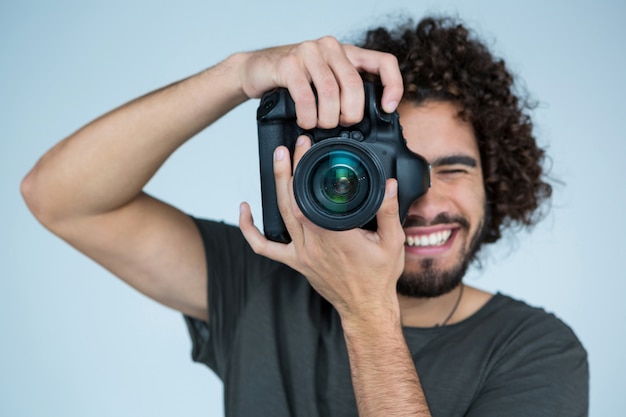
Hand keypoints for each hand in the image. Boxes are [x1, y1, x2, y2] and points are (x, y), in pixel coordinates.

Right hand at [237, 36, 402, 129]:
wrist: (256, 69)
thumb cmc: (293, 80)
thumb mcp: (324, 82)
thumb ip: (344, 91)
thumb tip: (364, 120)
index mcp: (346, 52)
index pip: (383, 62)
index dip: (393, 86)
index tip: (387, 108)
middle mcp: (330, 47)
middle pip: (354, 85)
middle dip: (351, 113)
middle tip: (341, 124)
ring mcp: (308, 53)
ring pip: (330, 92)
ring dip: (327, 118)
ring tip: (320, 125)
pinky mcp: (288, 64)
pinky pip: (306, 96)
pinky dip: (308, 116)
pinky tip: (305, 121)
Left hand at [239, 136, 405, 319]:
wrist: (366, 308)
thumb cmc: (378, 278)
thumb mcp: (393, 242)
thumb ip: (389, 211)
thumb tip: (390, 185)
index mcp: (337, 237)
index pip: (312, 199)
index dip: (304, 172)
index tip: (307, 151)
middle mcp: (314, 244)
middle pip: (292, 202)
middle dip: (288, 171)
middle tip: (288, 149)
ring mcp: (302, 253)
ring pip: (281, 216)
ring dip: (276, 186)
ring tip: (277, 162)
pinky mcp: (295, 262)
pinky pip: (265, 247)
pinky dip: (249, 230)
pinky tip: (244, 210)